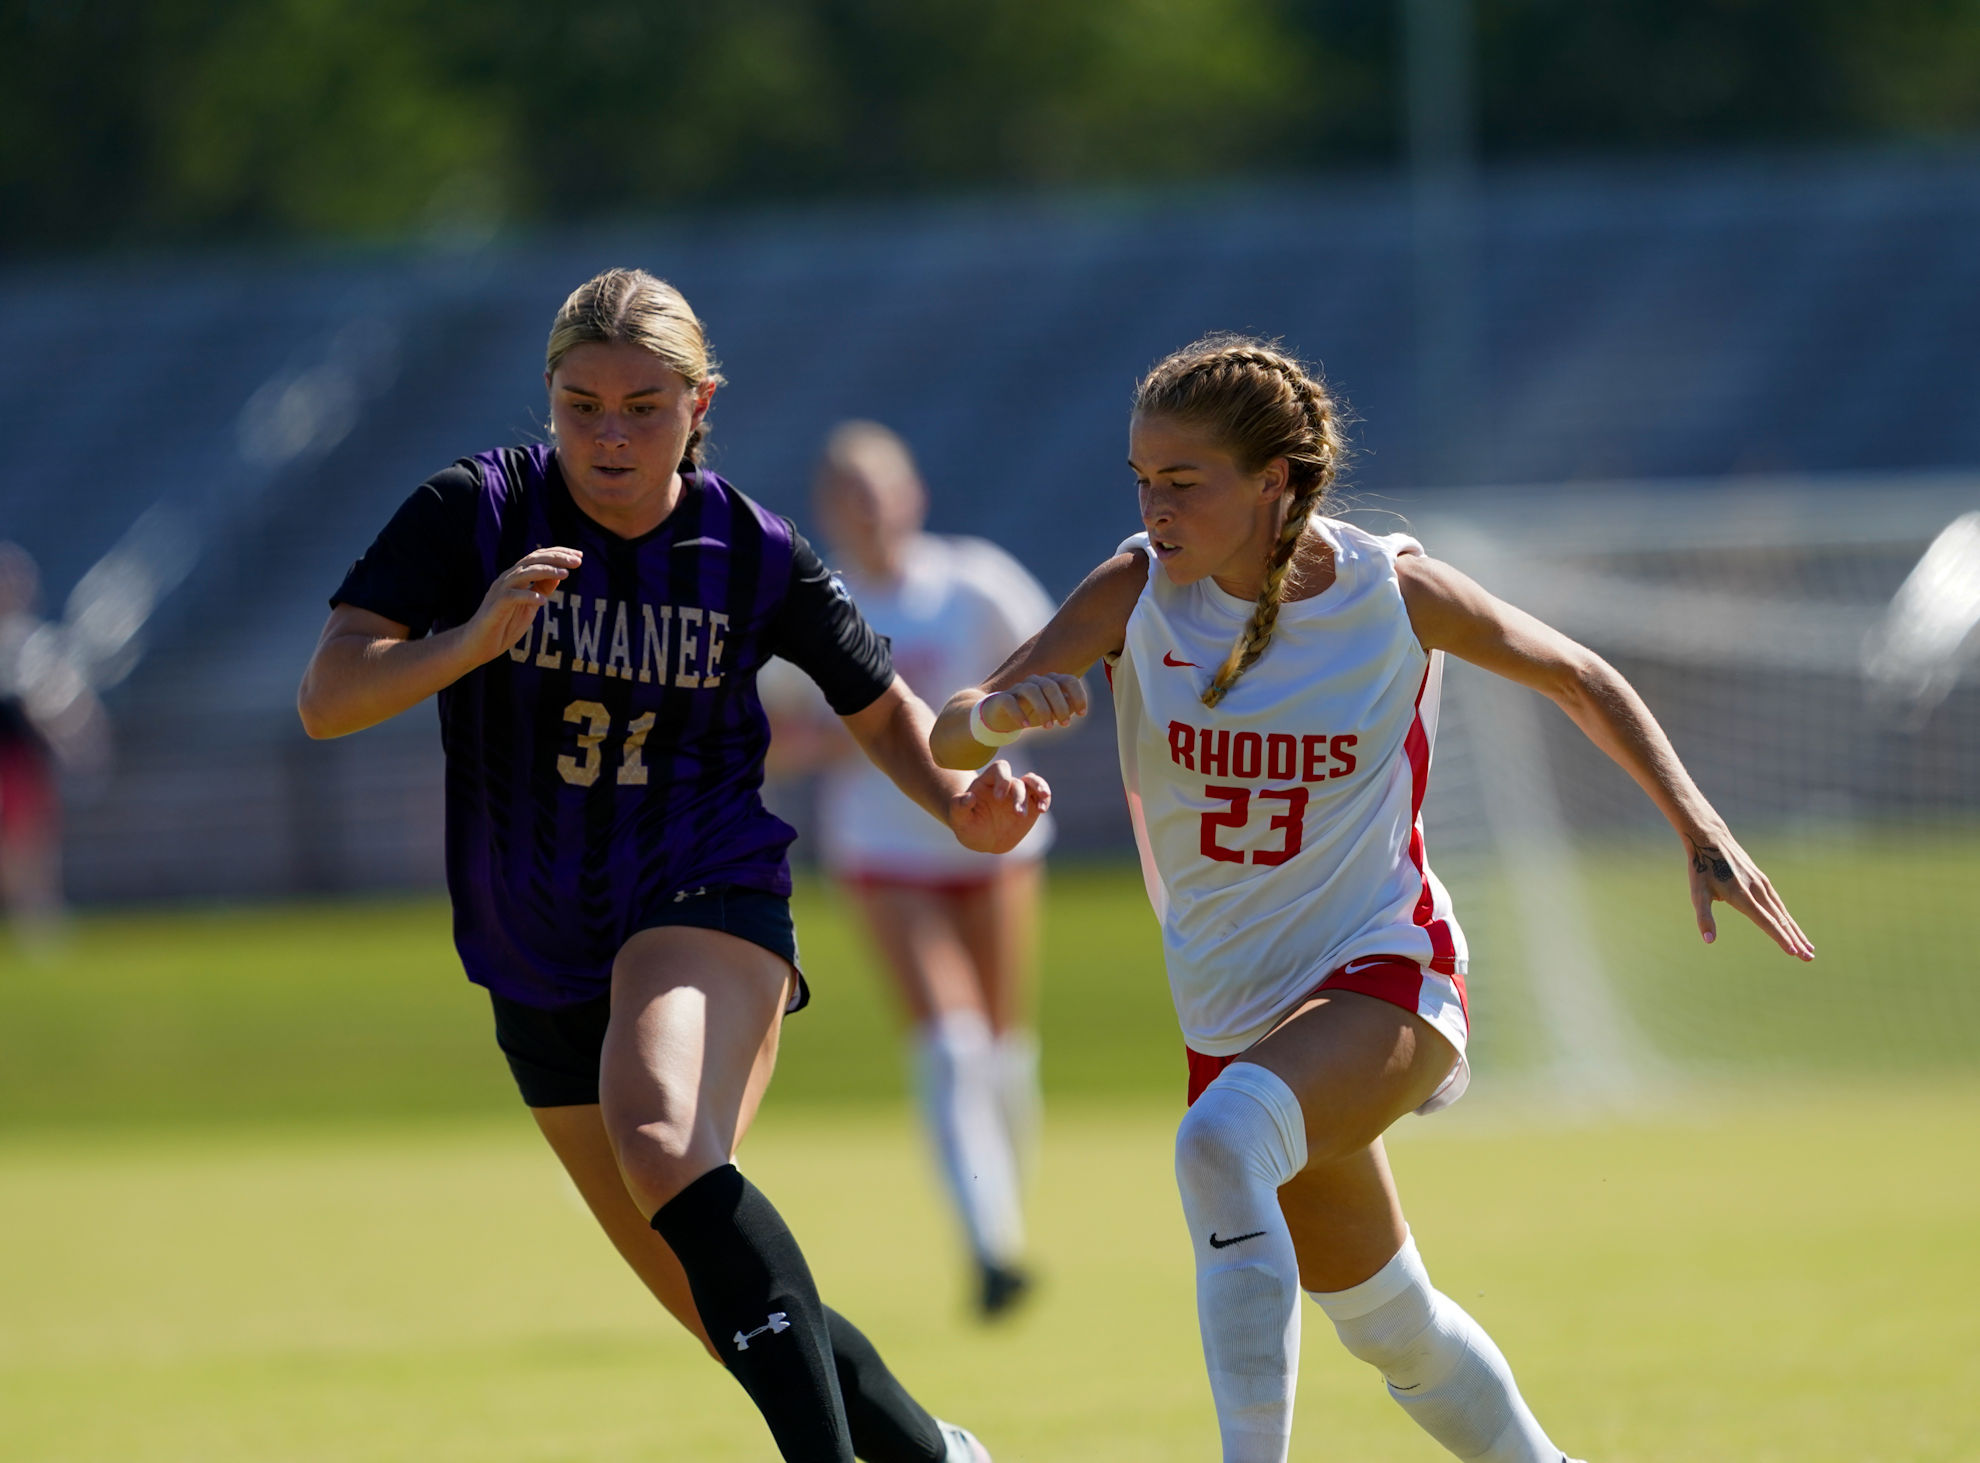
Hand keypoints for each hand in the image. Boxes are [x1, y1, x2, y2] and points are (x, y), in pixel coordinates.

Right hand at [461, 548, 582, 664]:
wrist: (479, 644)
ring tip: (566, 574)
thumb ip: (542, 589)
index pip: (537, 557)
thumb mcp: (530, 606)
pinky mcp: (496, 605)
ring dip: (546, 571)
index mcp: (516, 578)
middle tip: (577, 561)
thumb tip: (561, 574)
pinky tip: (543, 601)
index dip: (558, 553)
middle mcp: (507, 579)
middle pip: (532, 560)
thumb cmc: (505, 625)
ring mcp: (500, 591)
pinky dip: (528, 596)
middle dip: (556, 558)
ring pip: (523, 573)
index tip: (579, 555)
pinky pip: (512, 596)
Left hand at [948, 760, 1051, 852]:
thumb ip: (959, 807)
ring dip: (1039, 788)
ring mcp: (1018, 793)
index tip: (999, 798)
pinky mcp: (1030, 805)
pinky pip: (1040, 797)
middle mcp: (1004, 784)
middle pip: (1016, 781)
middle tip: (1018, 814)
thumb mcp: (959, 819)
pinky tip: (1042, 809)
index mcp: (987, 781)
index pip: (999, 769)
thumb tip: (968, 797)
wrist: (982, 838)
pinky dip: (1044, 800)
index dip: (1002, 779)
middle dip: (1018, 796)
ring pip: (1032, 782)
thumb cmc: (968, 825)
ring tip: (1043, 799)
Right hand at [976, 673, 1089, 735]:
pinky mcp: (1001, 698)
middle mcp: (1034, 681)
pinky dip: (1019, 713)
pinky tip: (1025, 726)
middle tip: (1065, 724)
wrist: (1000, 718)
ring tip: (1048, 727)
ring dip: (1043, 709)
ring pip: (1032, 691)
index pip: (1068, 680)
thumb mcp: (1051, 714)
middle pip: (1051, 686)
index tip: (1083, 714)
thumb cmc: (1030, 714)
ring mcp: (1017, 688)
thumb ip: (1065, 708)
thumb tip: (1076, 707)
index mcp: (1049, 682)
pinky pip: (1010, 701)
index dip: (1078, 695)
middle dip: (1061, 705)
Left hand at [1684, 826, 1813, 959]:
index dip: (1779, 938)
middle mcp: (1756, 890)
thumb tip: (1709, 941)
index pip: (1765, 921)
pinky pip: (1778, 902)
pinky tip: (1792, 927)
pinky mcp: (1762, 880)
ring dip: (1796, 931)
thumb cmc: (1701, 870)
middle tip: (1809, 958)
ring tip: (1808, 948)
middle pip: (1780, 920)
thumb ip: (1704, 918)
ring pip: (1783, 912)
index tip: (1793, 952)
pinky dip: (1788, 917)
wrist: (1711, 840)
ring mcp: (1762, 884)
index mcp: (1741, 896)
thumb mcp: (1697, 894)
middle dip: (1795, 940)